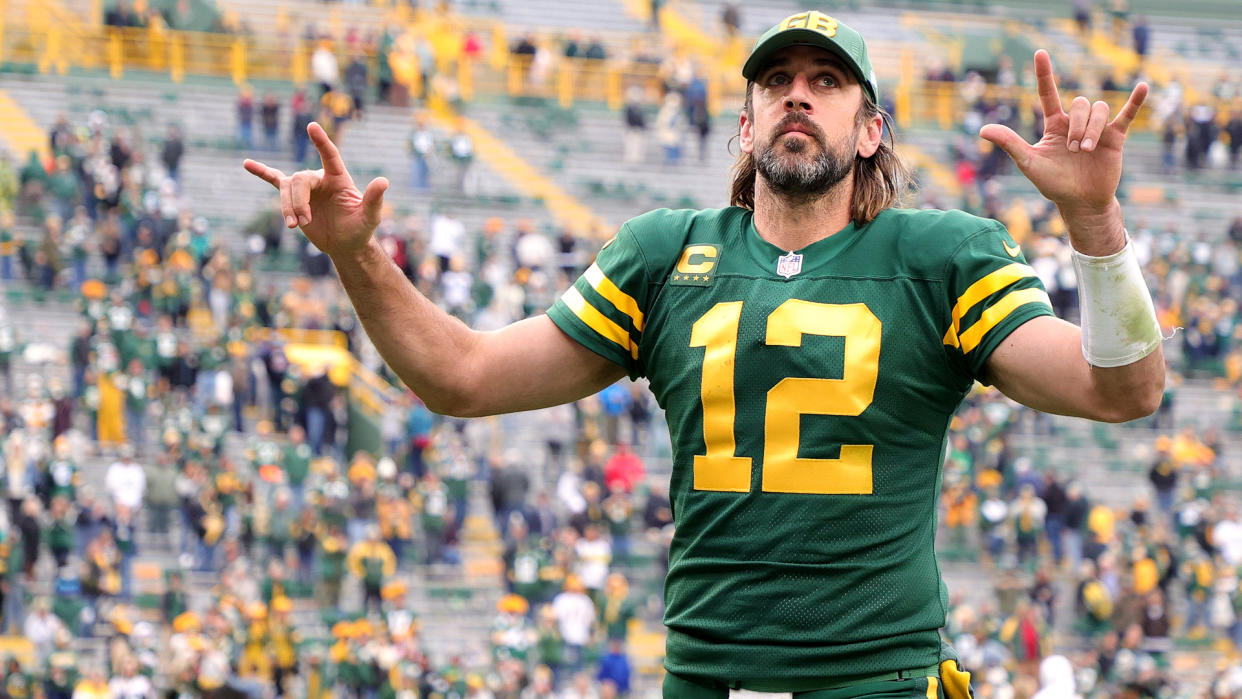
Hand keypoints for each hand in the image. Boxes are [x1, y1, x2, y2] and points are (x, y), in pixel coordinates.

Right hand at [243, 122, 388, 257]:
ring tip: (294, 226)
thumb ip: (374, 199)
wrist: (345, 244)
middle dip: (298, 202)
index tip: (312, 126)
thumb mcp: (370, 217)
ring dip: (287, 207)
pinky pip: (275, 181)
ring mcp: (306, 187)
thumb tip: (383, 181)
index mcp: (339, 177)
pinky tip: (247, 164)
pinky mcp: (294, 198)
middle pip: (300, 180)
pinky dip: (262, 173)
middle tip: (303, 223)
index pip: (330, 155)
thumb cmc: (360, 228)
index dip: (322, 142)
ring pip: (286, 188)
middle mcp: (320, 178)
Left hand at [979, 50, 1146, 217]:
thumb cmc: (1053, 183)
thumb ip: (1010, 143)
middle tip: (1073, 150)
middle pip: (1081, 104)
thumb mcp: (1029, 163)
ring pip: (1099, 109)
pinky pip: (1127, 114)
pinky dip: (1135, 101)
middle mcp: (1076, 123)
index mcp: (1054, 125)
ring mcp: (1097, 129)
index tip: (1040, 53)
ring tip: (1086, 151)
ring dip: (1092, 129)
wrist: (1080, 202)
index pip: (1048, 94)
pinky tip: (1143, 86)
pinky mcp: (1115, 137)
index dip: (1044, 74)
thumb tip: (982, 129)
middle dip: (1078, 126)